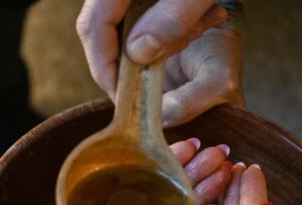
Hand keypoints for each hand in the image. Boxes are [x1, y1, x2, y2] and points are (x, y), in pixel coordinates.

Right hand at [76, 0, 242, 125]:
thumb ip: (172, 20)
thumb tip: (138, 56)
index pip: (94, 28)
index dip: (104, 69)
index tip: (122, 99)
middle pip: (105, 28)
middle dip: (137, 56)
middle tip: (172, 67)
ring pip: (130, 20)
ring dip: (166, 36)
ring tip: (205, 24)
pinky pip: (150, 9)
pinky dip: (177, 20)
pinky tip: (207, 14)